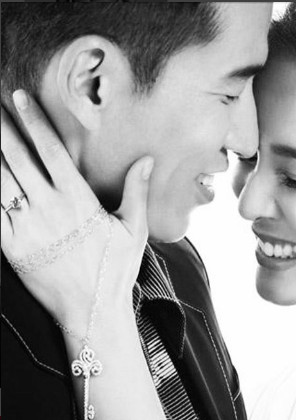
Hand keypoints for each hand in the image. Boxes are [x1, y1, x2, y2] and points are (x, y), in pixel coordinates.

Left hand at [1, 90, 152, 332]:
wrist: (92, 312)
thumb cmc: (115, 271)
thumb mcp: (133, 230)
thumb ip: (136, 191)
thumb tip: (147, 160)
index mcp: (78, 201)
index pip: (51, 151)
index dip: (33, 122)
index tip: (19, 98)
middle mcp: (49, 209)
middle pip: (17, 158)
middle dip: (2, 127)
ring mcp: (27, 228)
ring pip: (0, 181)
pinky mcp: (11, 246)